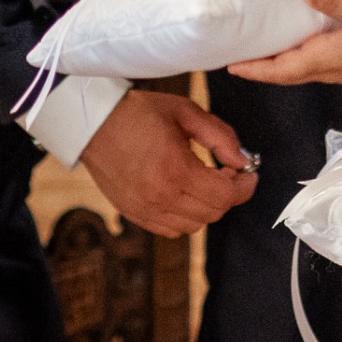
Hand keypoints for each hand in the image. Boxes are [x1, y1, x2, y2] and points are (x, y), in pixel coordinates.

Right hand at [79, 89, 257, 236]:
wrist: (93, 123)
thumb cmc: (138, 113)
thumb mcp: (186, 112)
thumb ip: (220, 136)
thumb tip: (243, 159)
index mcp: (176, 170)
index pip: (225, 195)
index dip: (245, 186)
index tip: (249, 174)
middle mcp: (160, 196)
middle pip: (213, 212)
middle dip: (229, 193)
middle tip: (228, 173)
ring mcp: (145, 209)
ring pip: (194, 225)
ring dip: (208, 206)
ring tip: (206, 181)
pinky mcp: (133, 213)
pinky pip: (171, 229)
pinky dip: (186, 216)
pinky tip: (184, 193)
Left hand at [227, 0, 341, 86]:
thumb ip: (334, 1)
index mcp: (321, 58)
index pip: (275, 70)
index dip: (249, 68)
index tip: (225, 62)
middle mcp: (323, 67)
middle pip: (278, 70)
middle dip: (253, 62)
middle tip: (231, 46)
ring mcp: (333, 66)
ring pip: (292, 65)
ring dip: (271, 57)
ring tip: (255, 38)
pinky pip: (308, 58)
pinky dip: (292, 49)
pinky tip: (294, 32)